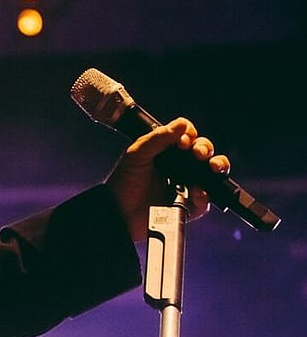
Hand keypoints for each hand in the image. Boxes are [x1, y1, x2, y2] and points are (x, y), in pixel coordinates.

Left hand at [106, 116, 224, 240]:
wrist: (119, 212)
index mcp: (168, 152)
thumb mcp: (137, 155)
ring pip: (213, 173)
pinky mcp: (189, 206)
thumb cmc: (124, 182)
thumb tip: (181, 124)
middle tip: (198, 153)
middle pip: (204, 151)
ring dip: (217, 165)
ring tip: (211, 167)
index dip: (189, 136)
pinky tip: (197, 191)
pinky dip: (205, 195)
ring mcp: (187, 185)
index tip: (182, 143)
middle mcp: (180, 167)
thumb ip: (158, 138)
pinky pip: (205, 200)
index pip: (188, 137)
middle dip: (205, 148)